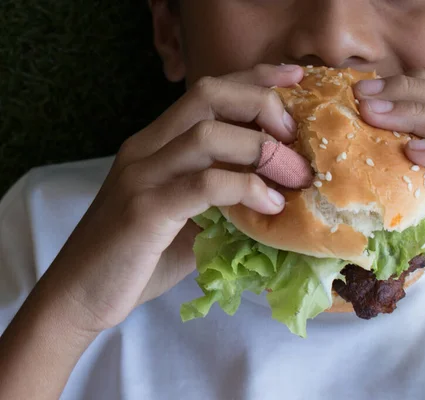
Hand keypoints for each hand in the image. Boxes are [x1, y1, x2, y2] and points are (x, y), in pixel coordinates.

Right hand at [44, 64, 304, 331]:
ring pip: (208, 133)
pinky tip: (270, 206)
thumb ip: (223, 199)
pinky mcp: (144, 209)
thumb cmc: (139, 258)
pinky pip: (204, 184)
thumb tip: (280, 193)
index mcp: (157, 143)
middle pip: (209, 95)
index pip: (209, 91)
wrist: (80, 296)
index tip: (295, 78)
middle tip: (296, 134)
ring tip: (295, 177)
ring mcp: (142, 175)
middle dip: (262, 103)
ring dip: (262, 149)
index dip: (254, 78)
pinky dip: (246, 188)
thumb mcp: (189, 220)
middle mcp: (147, 147)